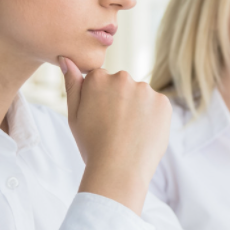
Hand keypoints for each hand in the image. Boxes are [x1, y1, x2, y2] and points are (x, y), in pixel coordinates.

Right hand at [61, 57, 171, 214]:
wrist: (119, 170)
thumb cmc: (92, 145)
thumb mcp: (74, 115)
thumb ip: (72, 84)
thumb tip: (66, 58)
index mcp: (98, 78)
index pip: (101, 80)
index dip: (101, 101)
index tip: (101, 118)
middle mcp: (123, 78)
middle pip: (122, 85)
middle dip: (120, 101)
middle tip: (116, 127)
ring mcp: (145, 90)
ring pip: (141, 96)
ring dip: (137, 108)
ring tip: (130, 132)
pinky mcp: (163, 103)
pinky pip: (157, 106)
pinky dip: (152, 117)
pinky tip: (143, 133)